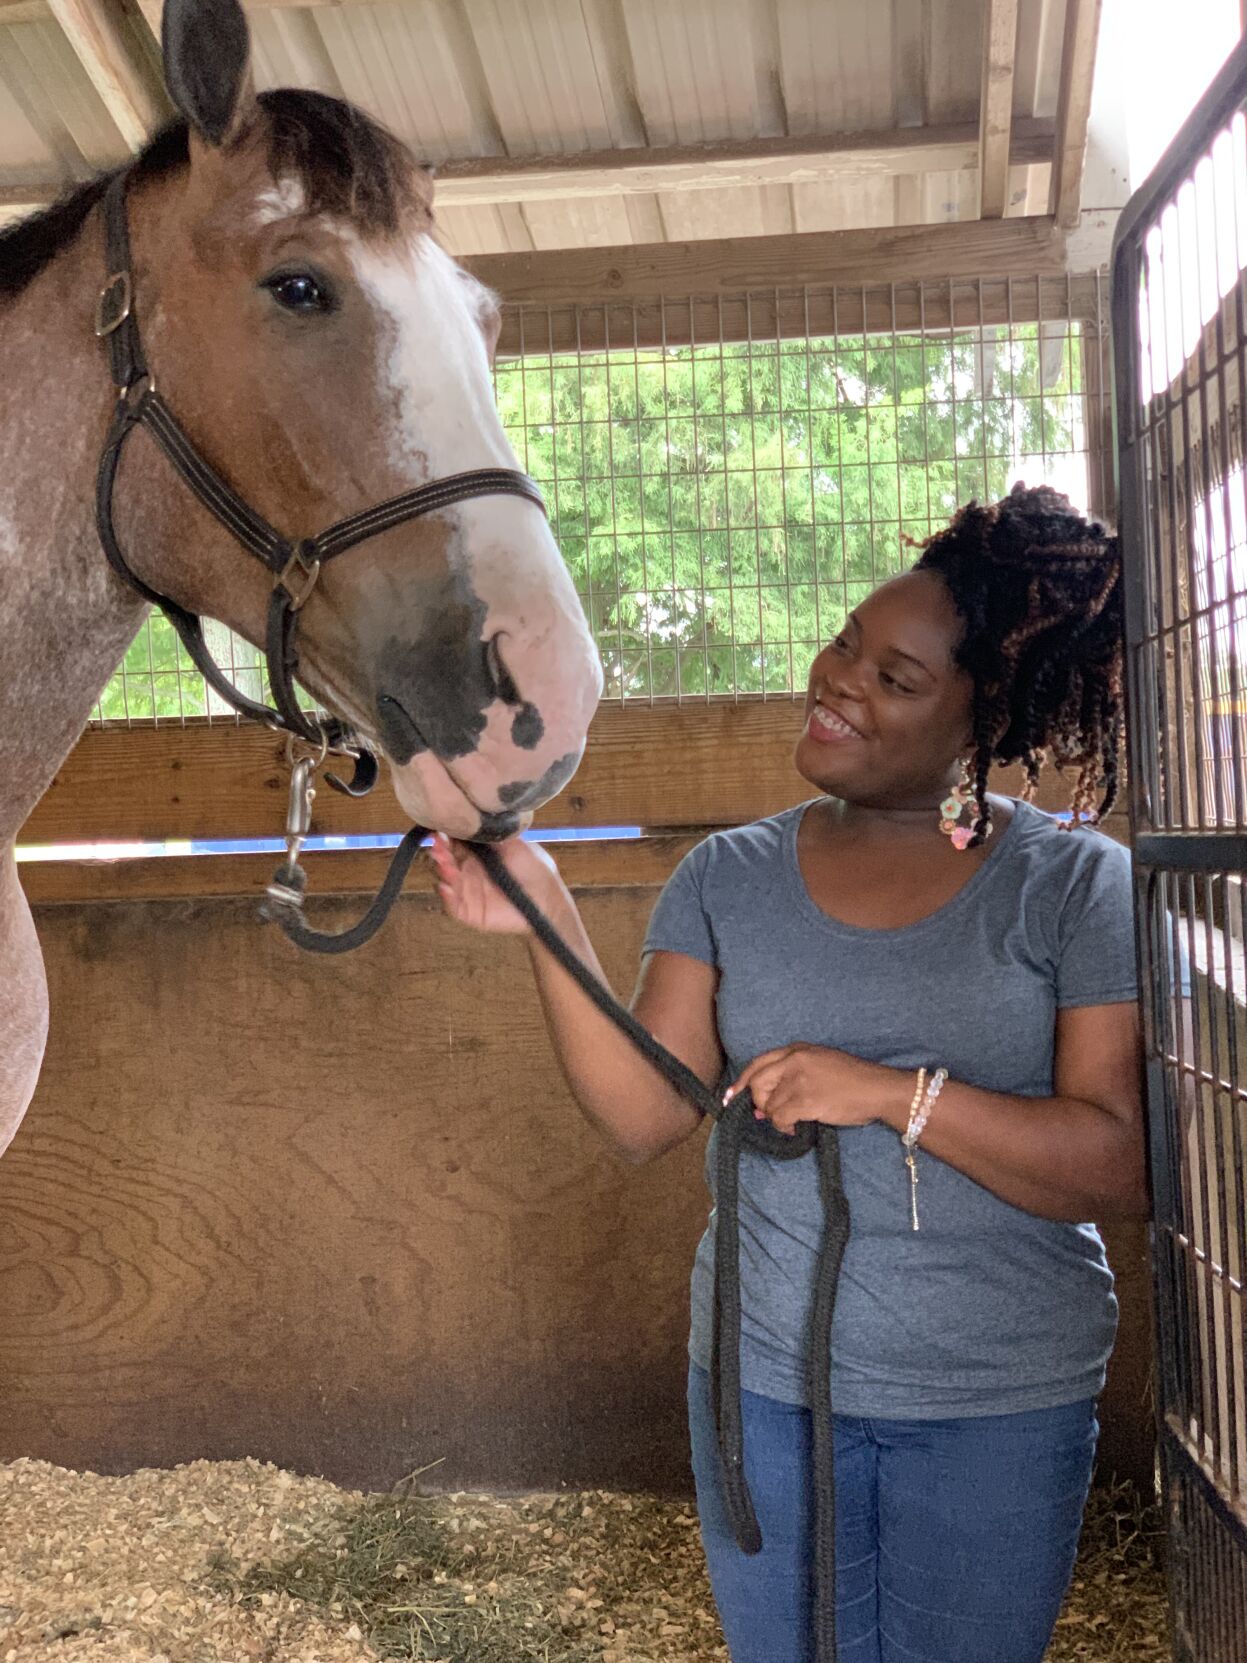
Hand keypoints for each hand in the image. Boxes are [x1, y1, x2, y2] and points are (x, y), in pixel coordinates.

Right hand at [429, 832, 564, 936]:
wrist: (548, 897)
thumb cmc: (534, 867)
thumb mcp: (514, 843)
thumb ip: (491, 833)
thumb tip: (471, 819)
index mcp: (478, 855)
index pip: (455, 844)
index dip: (446, 837)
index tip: (440, 829)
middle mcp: (469, 872)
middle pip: (446, 860)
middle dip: (440, 852)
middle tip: (438, 844)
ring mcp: (468, 892)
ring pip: (447, 880)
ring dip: (443, 870)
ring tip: (445, 864)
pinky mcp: (470, 912)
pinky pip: (453, 906)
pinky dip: (446, 897)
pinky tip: (446, 887)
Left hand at [725, 1044, 899, 1135]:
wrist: (878, 1089)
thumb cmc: (853, 1080)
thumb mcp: (821, 1065)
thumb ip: (791, 1078)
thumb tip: (762, 1106)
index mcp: (797, 1049)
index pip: (758, 1063)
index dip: (741, 1082)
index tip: (730, 1097)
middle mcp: (794, 1060)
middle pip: (757, 1083)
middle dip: (757, 1102)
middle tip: (764, 1114)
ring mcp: (799, 1079)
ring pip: (768, 1104)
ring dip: (775, 1118)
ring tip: (790, 1122)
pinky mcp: (806, 1100)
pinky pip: (780, 1118)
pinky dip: (783, 1127)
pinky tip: (795, 1129)